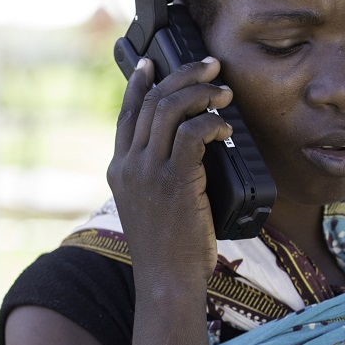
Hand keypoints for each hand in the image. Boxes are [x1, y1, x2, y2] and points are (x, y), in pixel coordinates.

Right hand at [106, 57, 233, 283]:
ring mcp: (148, 172)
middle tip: (211, 67)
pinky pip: (191, 132)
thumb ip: (160, 177)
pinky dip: (211, 121)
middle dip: (183, 75)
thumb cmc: (170, 251)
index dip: (140, 84)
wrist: (167, 281)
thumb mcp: (153, 207)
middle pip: (151, 101)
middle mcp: (128, 165)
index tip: (154, 63)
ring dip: (201, 92)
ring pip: (169, 109)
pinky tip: (224, 126)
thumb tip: (191, 149)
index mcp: (119, 169)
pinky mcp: (173, 180)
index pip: (127, 114)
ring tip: (224, 91)